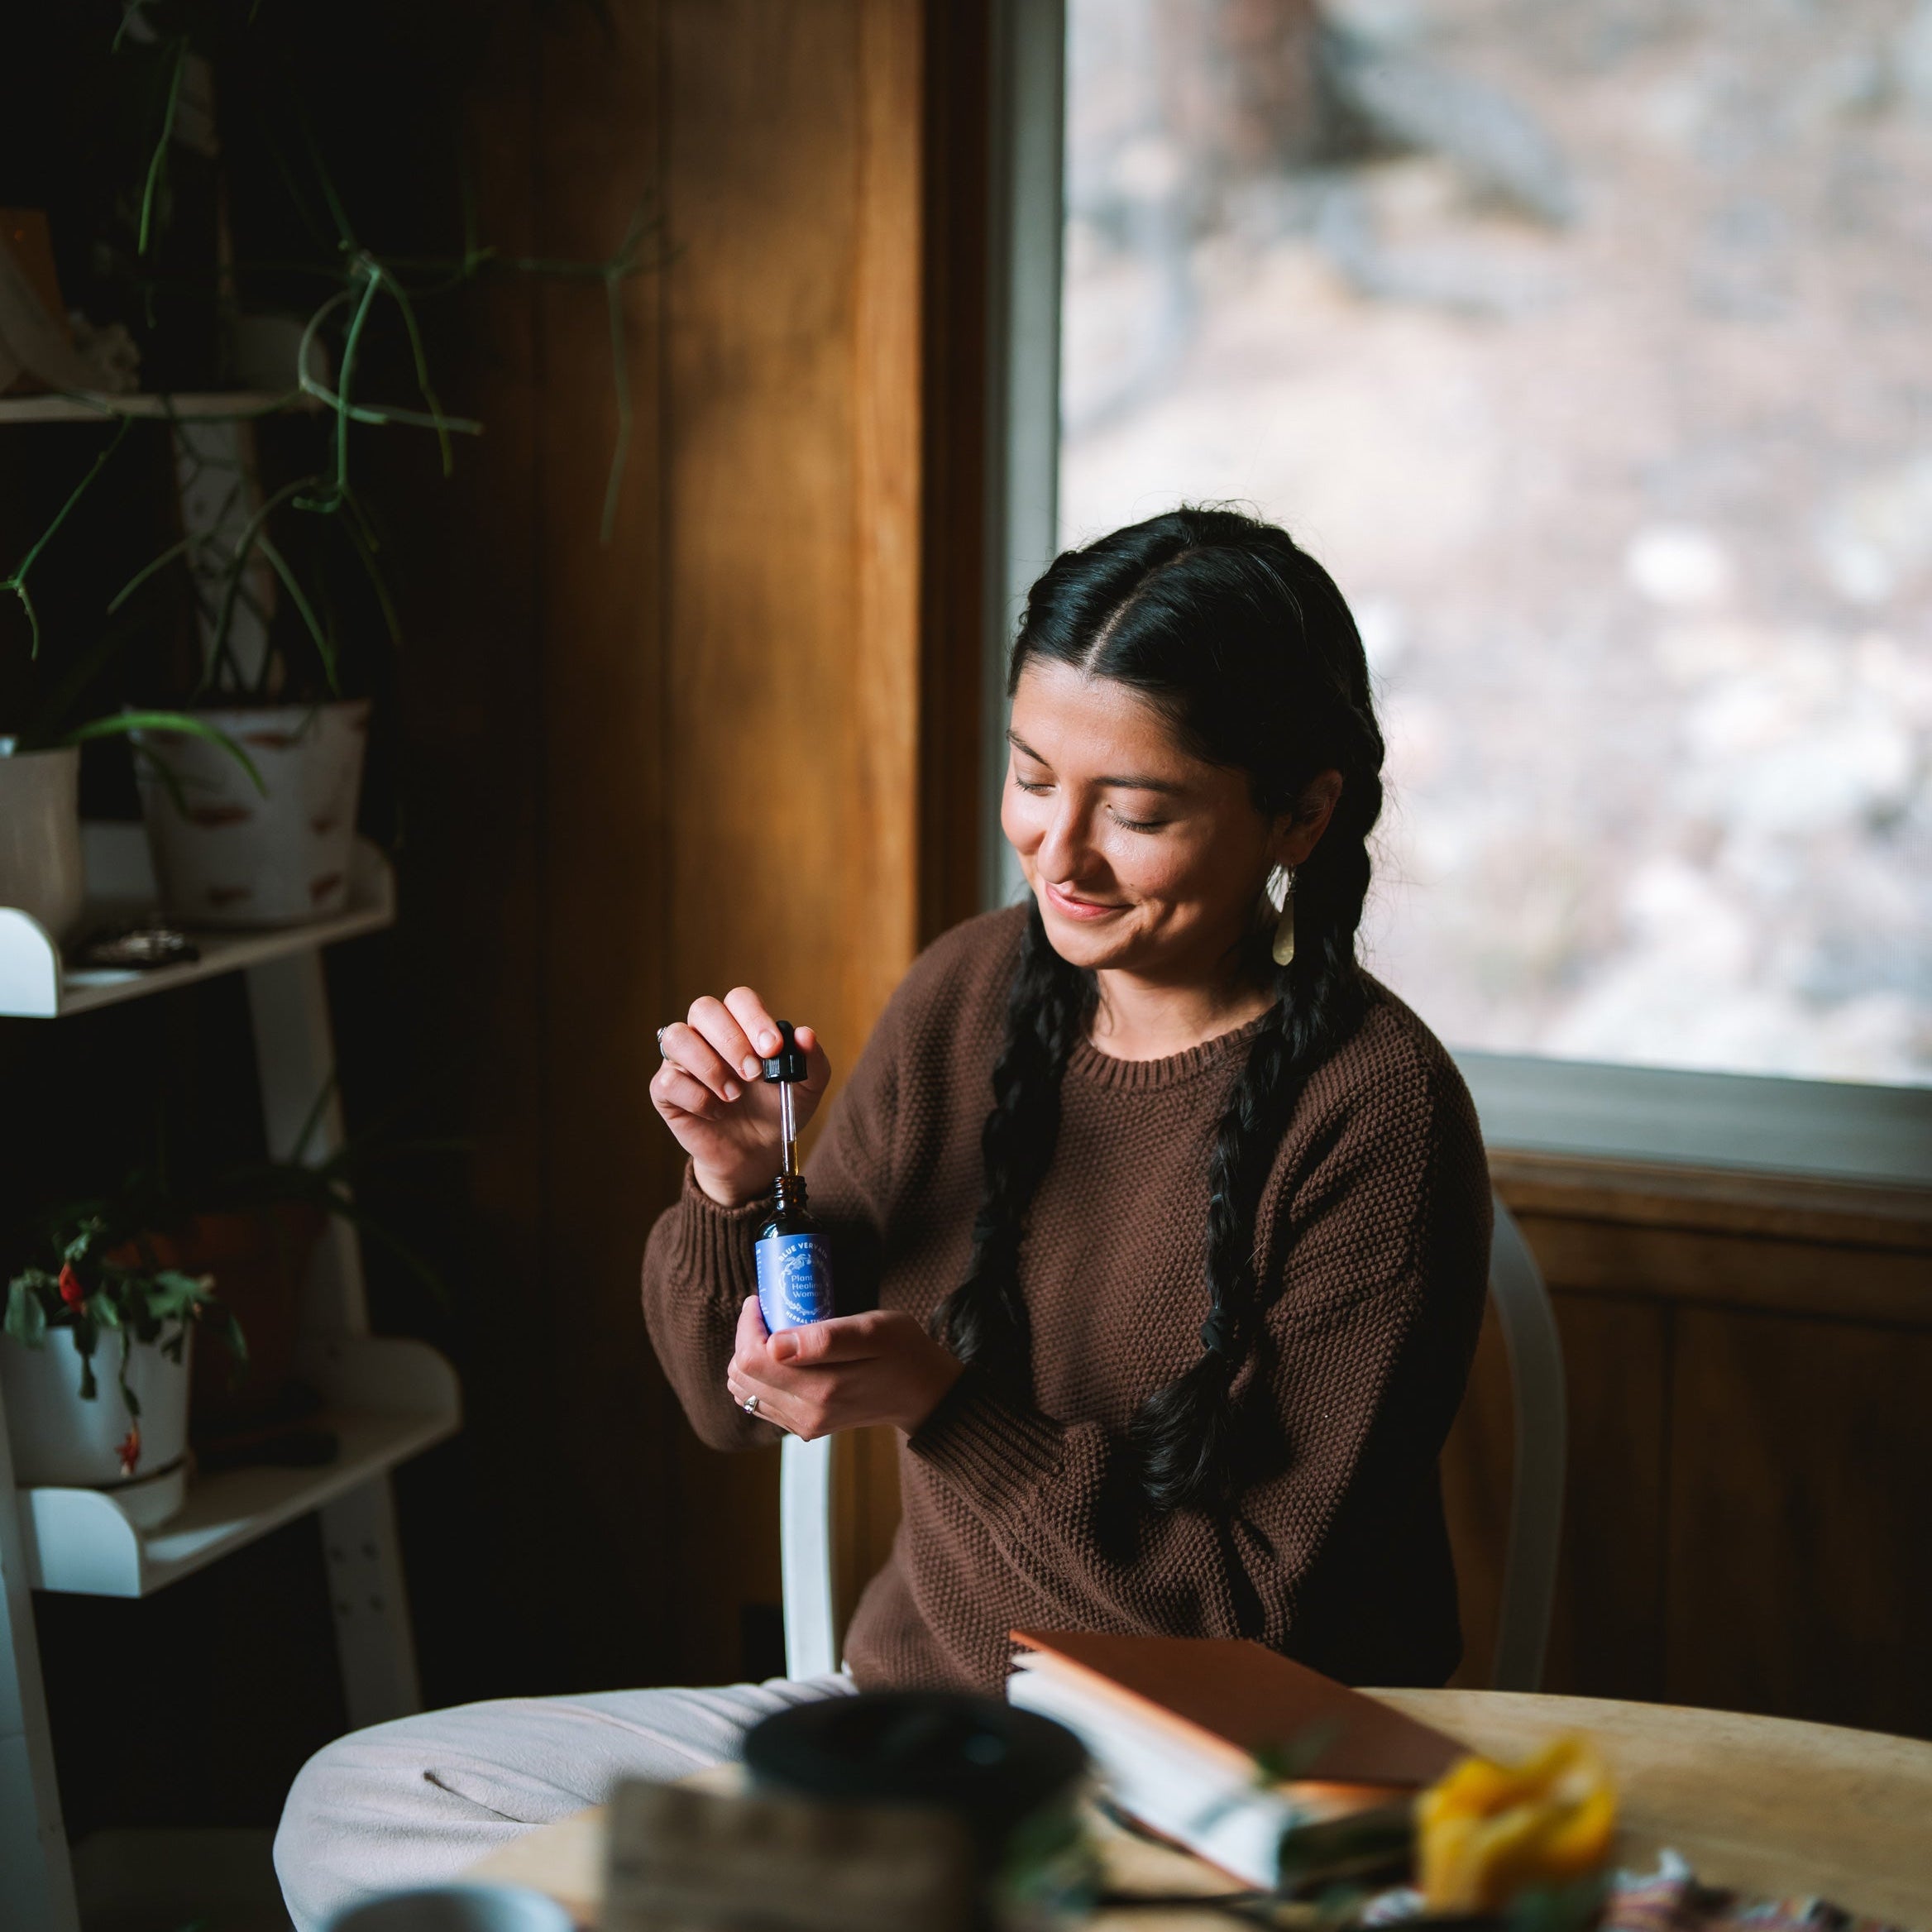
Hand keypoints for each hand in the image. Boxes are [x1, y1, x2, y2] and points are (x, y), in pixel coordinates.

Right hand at [651, 988, 831, 1206]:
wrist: (759, 1153)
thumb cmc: (778, 1109)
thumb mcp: (807, 1088)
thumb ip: (812, 1060)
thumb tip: (805, 1035)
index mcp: (741, 1025)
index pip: (739, 999)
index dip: (754, 1018)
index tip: (773, 1049)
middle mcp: (707, 1035)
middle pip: (703, 1009)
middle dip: (731, 1041)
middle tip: (753, 1074)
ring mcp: (683, 1061)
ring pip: (676, 1037)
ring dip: (709, 1066)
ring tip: (734, 1095)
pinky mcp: (666, 1092)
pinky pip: (666, 1081)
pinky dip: (695, 1097)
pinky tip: (716, 1113)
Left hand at [726, 1297, 965, 1439]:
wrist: (924, 1393)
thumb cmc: (903, 1351)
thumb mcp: (874, 1331)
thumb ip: (825, 1339)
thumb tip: (774, 1344)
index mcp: (820, 1389)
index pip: (751, 1360)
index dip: (748, 1326)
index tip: (763, 1301)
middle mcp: (806, 1414)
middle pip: (742, 1376)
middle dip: (746, 1339)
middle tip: (770, 1313)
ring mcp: (803, 1425)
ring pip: (745, 1391)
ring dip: (751, 1358)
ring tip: (776, 1333)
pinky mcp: (804, 1427)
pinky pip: (761, 1402)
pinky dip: (760, 1376)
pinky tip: (782, 1356)